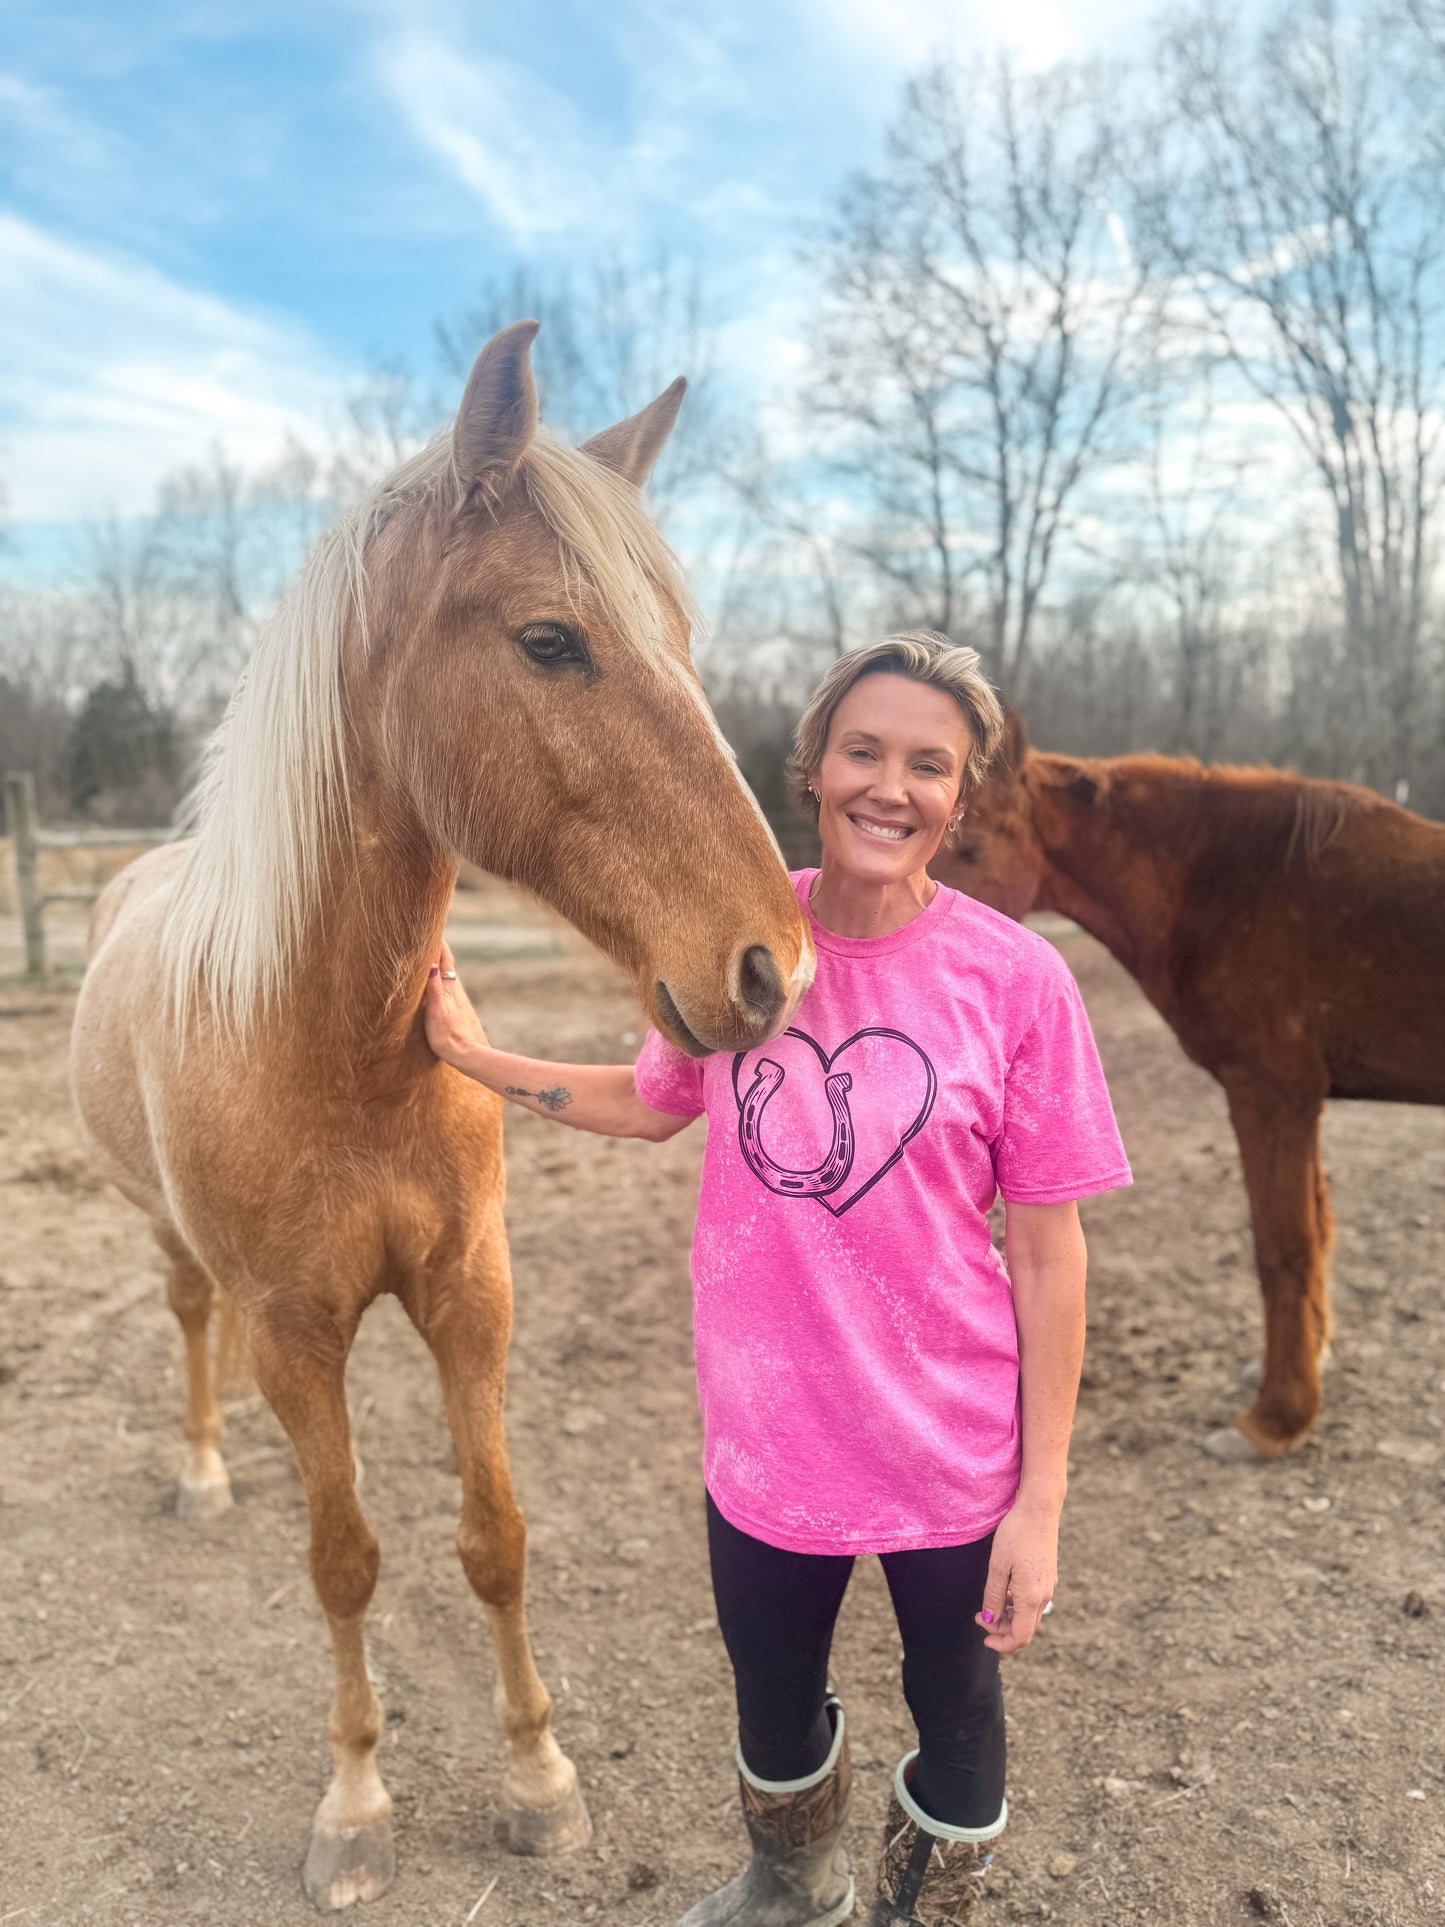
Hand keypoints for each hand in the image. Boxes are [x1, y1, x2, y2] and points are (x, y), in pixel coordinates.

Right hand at [423, 939, 487, 1065]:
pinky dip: (436, 974)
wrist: (462, 1054)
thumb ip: (434, 989)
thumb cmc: (446, 1035)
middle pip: (444, 962)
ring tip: (428, 947)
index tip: (432, 924)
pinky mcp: (449, 1007)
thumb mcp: (436, 1012)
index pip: (443, 959)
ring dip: (436, 958)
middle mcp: (451, 990)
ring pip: (443, 972)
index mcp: (448, 988)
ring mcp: (451, 998)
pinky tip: (433, 976)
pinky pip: (441, 984)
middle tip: (428, 929)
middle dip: (437, 946)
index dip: (439, 942)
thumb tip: (430, 965)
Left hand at [975, 1498, 1058, 1653]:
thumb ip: (993, 1596)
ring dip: (1009, 1616)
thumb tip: (989, 1620)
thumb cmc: (1016, 1534)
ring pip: (1029, 1614)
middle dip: (1002, 1630)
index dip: (1002, 1643)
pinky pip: (1033, 1600)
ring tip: (989, 1603)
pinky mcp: (1048, 1575)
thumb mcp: (998, 1566)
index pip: (1020, 1637)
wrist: (1039, 1509)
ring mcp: (1048, 1585)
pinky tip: (1003, 1589)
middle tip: (980, 1617)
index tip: (983, 1637)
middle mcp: (1044, 1595)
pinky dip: (1017, 1603)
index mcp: (1031, 1597)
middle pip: (1025, 1628)